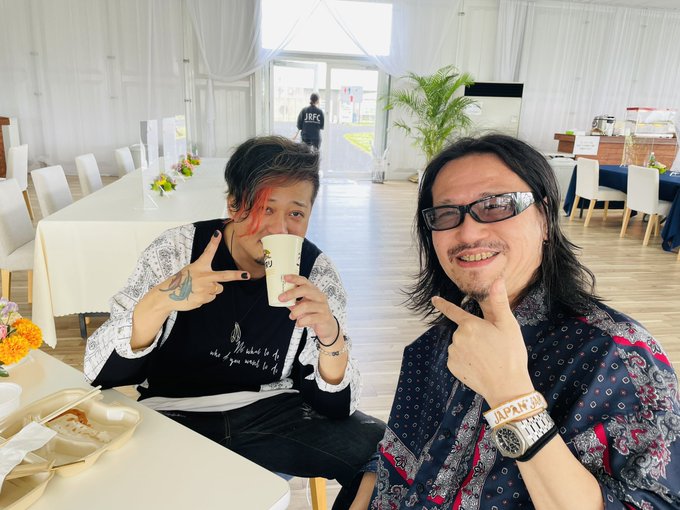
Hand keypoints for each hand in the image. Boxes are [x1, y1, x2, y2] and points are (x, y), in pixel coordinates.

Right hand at [156, 230, 248, 311]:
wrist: (167, 296)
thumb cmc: (180, 282)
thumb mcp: (190, 271)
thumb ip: (205, 275)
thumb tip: (218, 285)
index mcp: (199, 266)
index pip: (207, 252)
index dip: (213, 242)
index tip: (218, 233)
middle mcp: (203, 276)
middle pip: (224, 276)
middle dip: (236, 275)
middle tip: (246, 275)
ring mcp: (204, 288)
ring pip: (217, 289)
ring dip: (211, 290)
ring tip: (197, 289)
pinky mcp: (203, 299)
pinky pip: (211, 298)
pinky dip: (205, 298)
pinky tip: (195, 295)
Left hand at [280, 274, 337, 342]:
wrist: (327, 327)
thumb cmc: (314, 314)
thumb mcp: (303, 306)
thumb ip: (293, 302)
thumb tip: (280, 299)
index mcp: (314, 291)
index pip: (304, 281)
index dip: (295, 278)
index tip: (284, 277)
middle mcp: (319, 296)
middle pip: (306, 290)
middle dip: (291, 293)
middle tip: (281, 298)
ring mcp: (323, 306)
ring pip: (306, 305)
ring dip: (295, 312)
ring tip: (291, 316)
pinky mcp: (324, 317)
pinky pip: (310, 318)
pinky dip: (301, 321)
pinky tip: (298, 323)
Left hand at [431, 278, 533, 407]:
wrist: (506, 386)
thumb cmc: (510, 354)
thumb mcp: (508, 325)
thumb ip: (499, 302)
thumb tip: (497, 280)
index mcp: (470, 324)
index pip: (452, 311)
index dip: (443, 304)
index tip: (434, 299)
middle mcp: (457, 337)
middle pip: (464, 330)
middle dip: (475, 334)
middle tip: (492, 345)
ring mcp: (453, 353)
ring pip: (460, 345)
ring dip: (470, 348)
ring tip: (488, 358)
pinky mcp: (452, 367)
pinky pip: (457, 358)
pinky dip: (466, 361)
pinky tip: (479, 366)